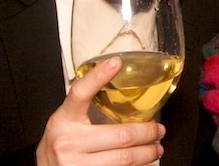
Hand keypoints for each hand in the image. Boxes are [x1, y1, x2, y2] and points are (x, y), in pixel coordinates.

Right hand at [36, 57, 165, 165]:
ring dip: (146, 153)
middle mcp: (68, 142)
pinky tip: (143, 161)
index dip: (98, 76)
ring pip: (124, 158)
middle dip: (146, 133)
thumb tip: (121, 87)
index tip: (116, 63)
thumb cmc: (60, 143)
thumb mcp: (67, 120)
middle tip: (158, 129)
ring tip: (156, 147)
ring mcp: (76, 164)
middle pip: (120, 134)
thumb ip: (87, 106)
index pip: (80, 93)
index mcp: (64, 119)